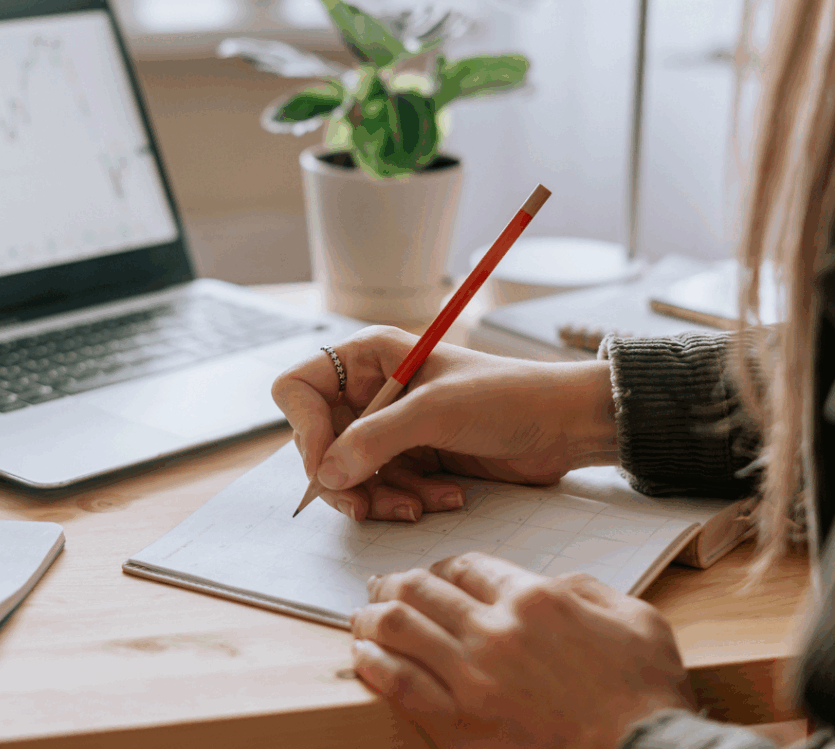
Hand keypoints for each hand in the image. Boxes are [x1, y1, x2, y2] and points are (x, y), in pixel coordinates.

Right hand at [271, 326, 616, 521]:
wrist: (563, 424)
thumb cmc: (505, 397)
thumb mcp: (435, 413)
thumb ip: (374, 440)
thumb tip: (324, 475)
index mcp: (368, 357)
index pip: (300, 390)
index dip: (305, 429)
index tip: (328, 465)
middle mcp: (370, 390)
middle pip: (319, 441)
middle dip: (345, 477)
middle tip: (366, 505)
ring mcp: (389, 426)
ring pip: (349, 473)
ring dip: (380, 496)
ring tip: (421, 504)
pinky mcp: (410, 457)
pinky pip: (381, 489)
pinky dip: (405, 501)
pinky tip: (444, 498)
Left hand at [350, 553, 694, 748]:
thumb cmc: (647, 695)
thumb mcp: (635, 618)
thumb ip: (587, 589)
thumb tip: (556, 584)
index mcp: (534, 598)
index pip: (466, 566)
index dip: (443, 567)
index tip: (436, 575)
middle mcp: (495, 630)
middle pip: (422, 589)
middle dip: (394, 582)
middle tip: (380, 585)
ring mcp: (474, 678)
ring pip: (401, 628)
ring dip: (372, 615)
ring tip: (361, 615)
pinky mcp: (462, 724)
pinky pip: (400, 684)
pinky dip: (374, 664)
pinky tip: (362, 656)